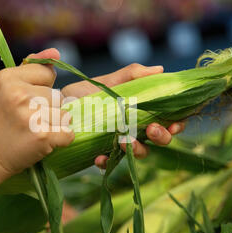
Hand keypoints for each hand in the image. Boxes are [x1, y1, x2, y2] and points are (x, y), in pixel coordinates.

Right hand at [0, 48, 73, 181]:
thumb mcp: (3, 88)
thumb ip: (30, 68)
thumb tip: (56, 53)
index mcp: (7, 78)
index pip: (47, 73)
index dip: (41, 89)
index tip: (25, 102)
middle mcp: (18, 93)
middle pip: (57, 95)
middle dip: (48, 108)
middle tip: (26, 121)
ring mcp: (30, 115)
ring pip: (64, 114)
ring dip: (55, 124)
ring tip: (32, 131)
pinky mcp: (41, 136)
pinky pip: (68, 133)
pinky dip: (60, 140)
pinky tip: (42, 142)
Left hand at [62, 63, 185, 168]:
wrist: (54, 106)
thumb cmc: (83, 94)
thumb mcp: (106, 82)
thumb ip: (130, 75)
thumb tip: (159, 69)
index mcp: (140, 112)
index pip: (168, 119)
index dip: (177, 123)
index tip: (174, 122)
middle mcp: (134, 129)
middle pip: (159, 139)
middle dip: (162, 137)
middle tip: (153, 129)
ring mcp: (118, 143)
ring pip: (139, 153)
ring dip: (137, 149)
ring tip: (126, 141)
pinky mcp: (101, 154)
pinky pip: (109, 163)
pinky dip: (106, 161)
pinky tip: (99, 157)